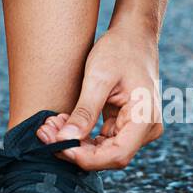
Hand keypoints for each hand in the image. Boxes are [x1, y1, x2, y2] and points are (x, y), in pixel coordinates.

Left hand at [39, 21, 162, 170]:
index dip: (86, 157)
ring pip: (104, 150)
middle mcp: (147, 129)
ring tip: (50, 126)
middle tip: (45, 133)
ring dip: (75, 143)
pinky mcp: (127, 125)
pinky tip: (63, 123)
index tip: (57, 146)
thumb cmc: (120, 50)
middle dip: (75, 149)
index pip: (117, 154)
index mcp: (146, 118)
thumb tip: (64, 140)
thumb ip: (84, 112)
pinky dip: (82, 136)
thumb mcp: (99, 78)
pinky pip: (104, 140)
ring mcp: (138, 129)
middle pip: (109, 156)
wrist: (134, 35)